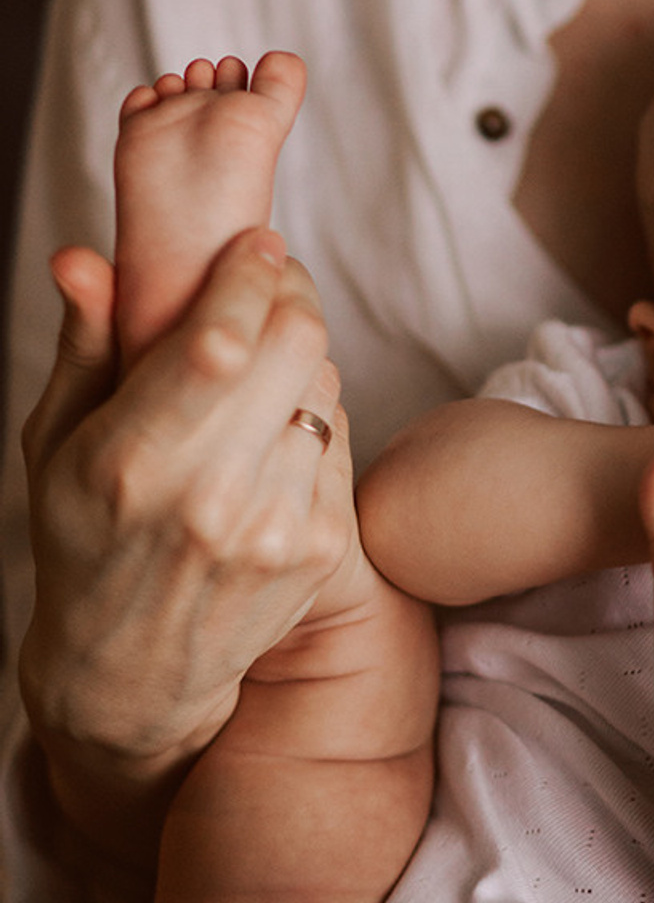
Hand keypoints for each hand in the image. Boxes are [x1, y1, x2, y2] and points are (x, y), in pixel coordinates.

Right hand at [19, 230, 354, 843]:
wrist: (133, 669)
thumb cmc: (83, 537)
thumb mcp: (55, 443)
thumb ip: (84, 345)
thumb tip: (81, 257)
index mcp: (133, 461)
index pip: (222, 337)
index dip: (252, 273)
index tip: (258, 244)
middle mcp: (213, 497)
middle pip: (298, 345)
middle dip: (289, 296)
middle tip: (270, 285)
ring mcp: (278, 526)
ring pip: (326, 385)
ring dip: (300, 358)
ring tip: (257, 373)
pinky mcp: (323, 548)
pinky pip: (340, 436)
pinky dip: (312, 415)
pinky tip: (272, 433)